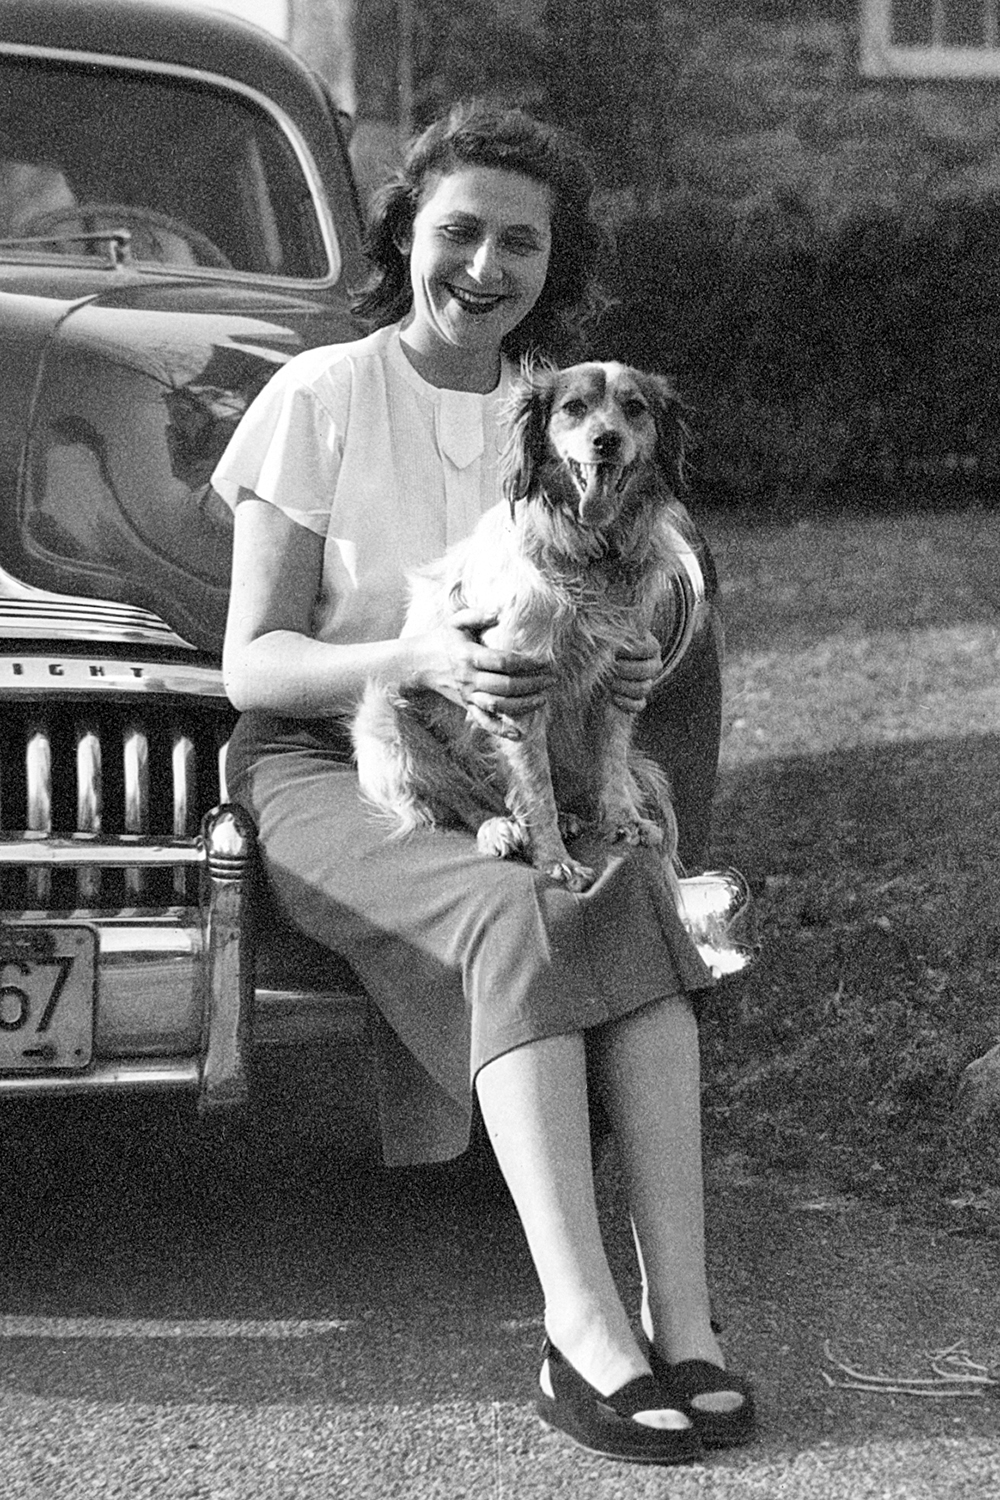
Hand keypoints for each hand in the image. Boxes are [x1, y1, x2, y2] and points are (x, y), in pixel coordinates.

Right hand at [414, 607, 554, 738]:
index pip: (504, 662)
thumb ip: (477, 614)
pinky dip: (502, 730)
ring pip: (499, 705)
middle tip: (551, 679)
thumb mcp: (456, 621)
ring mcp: (468, 695)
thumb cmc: (442, 639)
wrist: (418, 664)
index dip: (527, 664)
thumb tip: (499, 611)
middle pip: (506, 685)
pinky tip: (520, 734)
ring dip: (524, 704)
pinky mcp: (467, 706)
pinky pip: (485, 722)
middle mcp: (469, 678)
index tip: (544, 662)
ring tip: (543, 698)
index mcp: (468, 656)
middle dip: (532, 684)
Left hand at [610, 632, 661, 714]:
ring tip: (608, 681)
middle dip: (626, 669)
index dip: (634, 650)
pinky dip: (626, 702)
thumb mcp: (611, 637)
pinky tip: (613, 697)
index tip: (617, 650)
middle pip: (648, 670)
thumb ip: (617, 634)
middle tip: (611, 666)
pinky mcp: (638, 701)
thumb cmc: (603, 646)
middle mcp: (652, 665)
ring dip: (623, 685)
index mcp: (650, 647)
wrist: (593, 668)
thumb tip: (616, 636)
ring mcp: (647, 683)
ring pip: (644, 688)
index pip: (651, 648)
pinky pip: (639, 705)